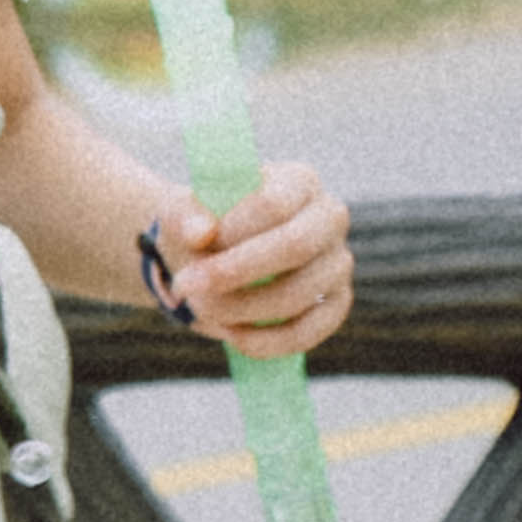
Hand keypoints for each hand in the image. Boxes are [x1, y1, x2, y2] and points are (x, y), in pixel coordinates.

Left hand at [160, 161, 351, 359]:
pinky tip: (233, 337)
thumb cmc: (202, 224)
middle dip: (235, 271)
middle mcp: (330, 218)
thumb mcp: (182, 211)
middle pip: (295, 246)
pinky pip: (309, 331)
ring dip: (242, 308)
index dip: (232, 228)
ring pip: (299, 293)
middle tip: (185, 287)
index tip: (191, 246)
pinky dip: (268, 340)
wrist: (215, 254)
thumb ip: (185, 216)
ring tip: (199, 307)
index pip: (273, 203)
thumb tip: (200, 234)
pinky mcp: (336, 303)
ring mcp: (338, 263)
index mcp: (299, 181)